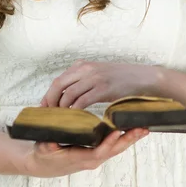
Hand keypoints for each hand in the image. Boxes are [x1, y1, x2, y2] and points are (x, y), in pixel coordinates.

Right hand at [23, 128, 149, 177]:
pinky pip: (114, 145)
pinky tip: (132, 129)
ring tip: (144, 127)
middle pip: (114, 150)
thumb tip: (51, 144)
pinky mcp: (97, 151)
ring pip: (117, 148)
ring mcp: (96, 156)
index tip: (117, 132)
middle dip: (129, 140)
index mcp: (80, 158)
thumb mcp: (43, 149)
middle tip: (142, 129)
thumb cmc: (44, 155)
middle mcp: (92, 159)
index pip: (98, 152)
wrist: (43, 163)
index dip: (108, 143)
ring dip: (131, 138)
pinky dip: (124, 137)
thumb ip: (47, 146)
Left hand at [39, 60, 162, 108]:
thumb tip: (67, 94)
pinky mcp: (103, 89)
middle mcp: (86, 69)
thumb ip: (83, 79)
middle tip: (47, 117)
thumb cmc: (120, 79)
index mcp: (83, 65)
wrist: (142, 78)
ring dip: (61, 109)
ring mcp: (95, 78)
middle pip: (59, 85)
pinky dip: (75, 111)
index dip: (48, 95)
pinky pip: (82, 101)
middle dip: (50, 102)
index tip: (43, 109)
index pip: (58, 80)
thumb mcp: (99, 73)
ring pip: (68, 94)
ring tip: (59, 122)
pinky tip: (74, 120)